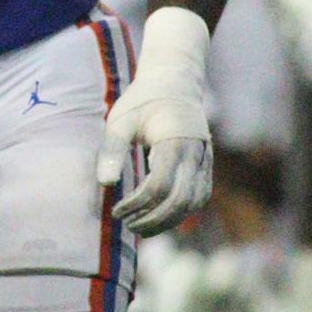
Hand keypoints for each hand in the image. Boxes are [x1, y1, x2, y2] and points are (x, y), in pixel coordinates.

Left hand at [96, 8, 212, 236]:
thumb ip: (112, 151)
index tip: (116, 211)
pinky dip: (182, 212)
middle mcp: (196, 154)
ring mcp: (206, 161)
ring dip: (169, 221)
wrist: (174, 83)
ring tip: (141, 227)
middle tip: (127, 226)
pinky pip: (200, 196)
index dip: (138, 204)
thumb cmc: (141, 101)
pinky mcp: (207, 165)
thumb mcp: (120, 121)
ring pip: (194, 203)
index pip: (160, 186)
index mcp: (174, 142)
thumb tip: (105, 184)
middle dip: (154, 220)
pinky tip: (159, 217)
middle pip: (181, 201)